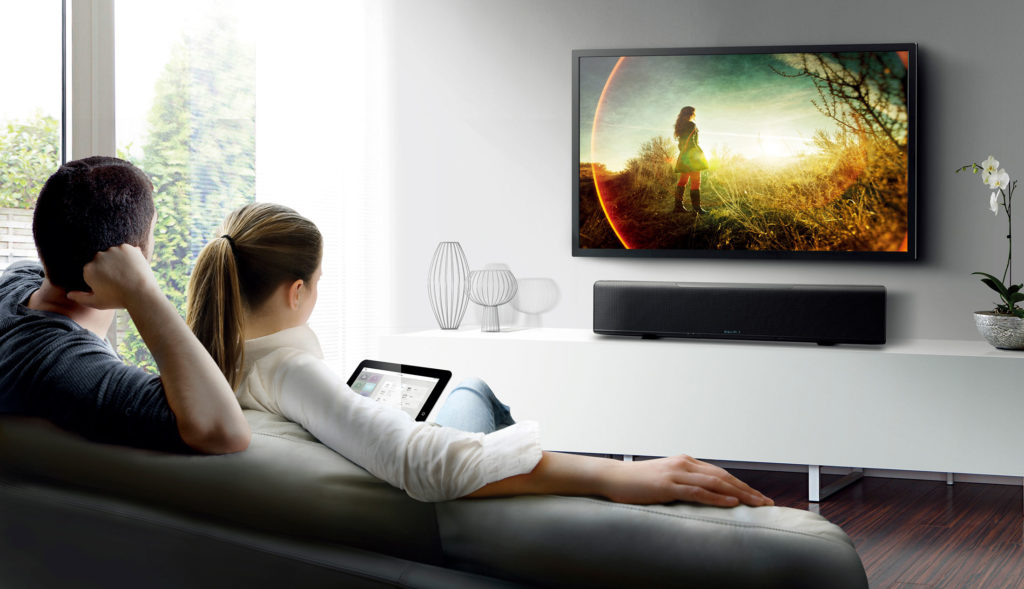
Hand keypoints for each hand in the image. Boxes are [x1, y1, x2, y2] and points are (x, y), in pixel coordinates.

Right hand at [67, 245, 158, 309]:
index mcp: (88, 269)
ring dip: (119, 261)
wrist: (141, 294)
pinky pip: (127, 250)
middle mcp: (97, 257)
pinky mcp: (127, 247)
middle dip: (109, 268)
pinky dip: (130, 256)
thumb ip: (80, 298)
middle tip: (121, 279)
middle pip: (102, 260)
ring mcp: (112, 250)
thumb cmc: (118, 300)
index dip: (103, 278)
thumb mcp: (96, 302)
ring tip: (128, 274)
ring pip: (114, 254)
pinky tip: (134, 267)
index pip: (93, 269)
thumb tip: (68, 294)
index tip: (111, 285)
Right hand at [602, 455, 773, 507]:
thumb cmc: (637, 480)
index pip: (721, 473)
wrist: (613, 477)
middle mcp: (684, 464)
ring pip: (716, 483)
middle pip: (724, 477)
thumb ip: (684, 482)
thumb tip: (702, 494)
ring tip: (757, 504)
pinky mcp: (667, 486)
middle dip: (748, 490)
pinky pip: (698, 491)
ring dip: (740, 494)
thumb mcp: (666, 478)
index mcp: (686, 461)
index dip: (742, 484)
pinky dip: (717, 497)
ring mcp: (676, 474)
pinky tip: (731, 503)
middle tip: (767, 502)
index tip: (758, 496)